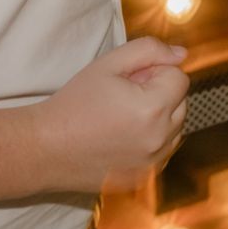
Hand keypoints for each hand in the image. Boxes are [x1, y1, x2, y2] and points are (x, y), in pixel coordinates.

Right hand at [35, 37, 188, 192]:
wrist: (46, 148)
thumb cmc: (74, 103)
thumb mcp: (108, 64)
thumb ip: (149, 51)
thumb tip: (181, 54)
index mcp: (153, 108)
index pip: (179, 78)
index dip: (155, 72)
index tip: (129, 79)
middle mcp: (159, 139)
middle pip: (181, 103)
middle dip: (160, 93)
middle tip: (124, 94)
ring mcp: (153, 163)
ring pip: (175, 128)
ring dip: (160, 117)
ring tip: (122, 116)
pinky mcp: (145, 177)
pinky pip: (164, 150)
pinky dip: (152, 139)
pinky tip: (123, 135)